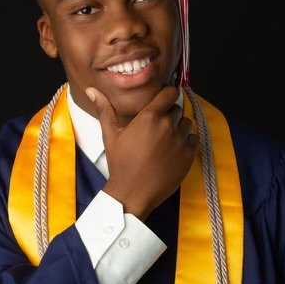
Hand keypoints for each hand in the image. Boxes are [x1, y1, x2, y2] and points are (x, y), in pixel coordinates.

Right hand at [85, 85, 198, 219]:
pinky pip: (193, 139)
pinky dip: (185, 142)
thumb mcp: (110, 135)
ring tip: (164, 140)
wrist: (133, 193)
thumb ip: (104, 109)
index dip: (168, 93)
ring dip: (178, 128)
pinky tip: (172, 151)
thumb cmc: (121, 163)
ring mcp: (179, 140)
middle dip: (168, 114)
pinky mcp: (188, 155)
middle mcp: (167, 125)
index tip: (164, 98)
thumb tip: (91, 90)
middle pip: (176, 108)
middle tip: (156, 127)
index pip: (169, 92)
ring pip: (186, 123)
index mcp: (149, 117)